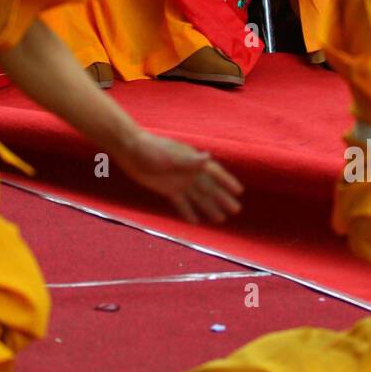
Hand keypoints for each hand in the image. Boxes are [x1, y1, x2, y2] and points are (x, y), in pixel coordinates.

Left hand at [111, 129, 243, 224]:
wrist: (131, 151)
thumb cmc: (151, 149)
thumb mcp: (170, 156)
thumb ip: (189, 160)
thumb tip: (208, 158)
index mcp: (192, 161)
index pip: (214, 173)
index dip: (227, 182)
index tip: (239, 191)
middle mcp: (189, 172)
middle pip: (210, 188)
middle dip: (223, 199)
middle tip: (236, 211)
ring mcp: (180, 182)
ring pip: (198, 198)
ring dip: (210, 208)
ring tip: (221, 220)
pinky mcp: (169, 189)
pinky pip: (182, 203)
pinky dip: (189, 212)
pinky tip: (196, 222)